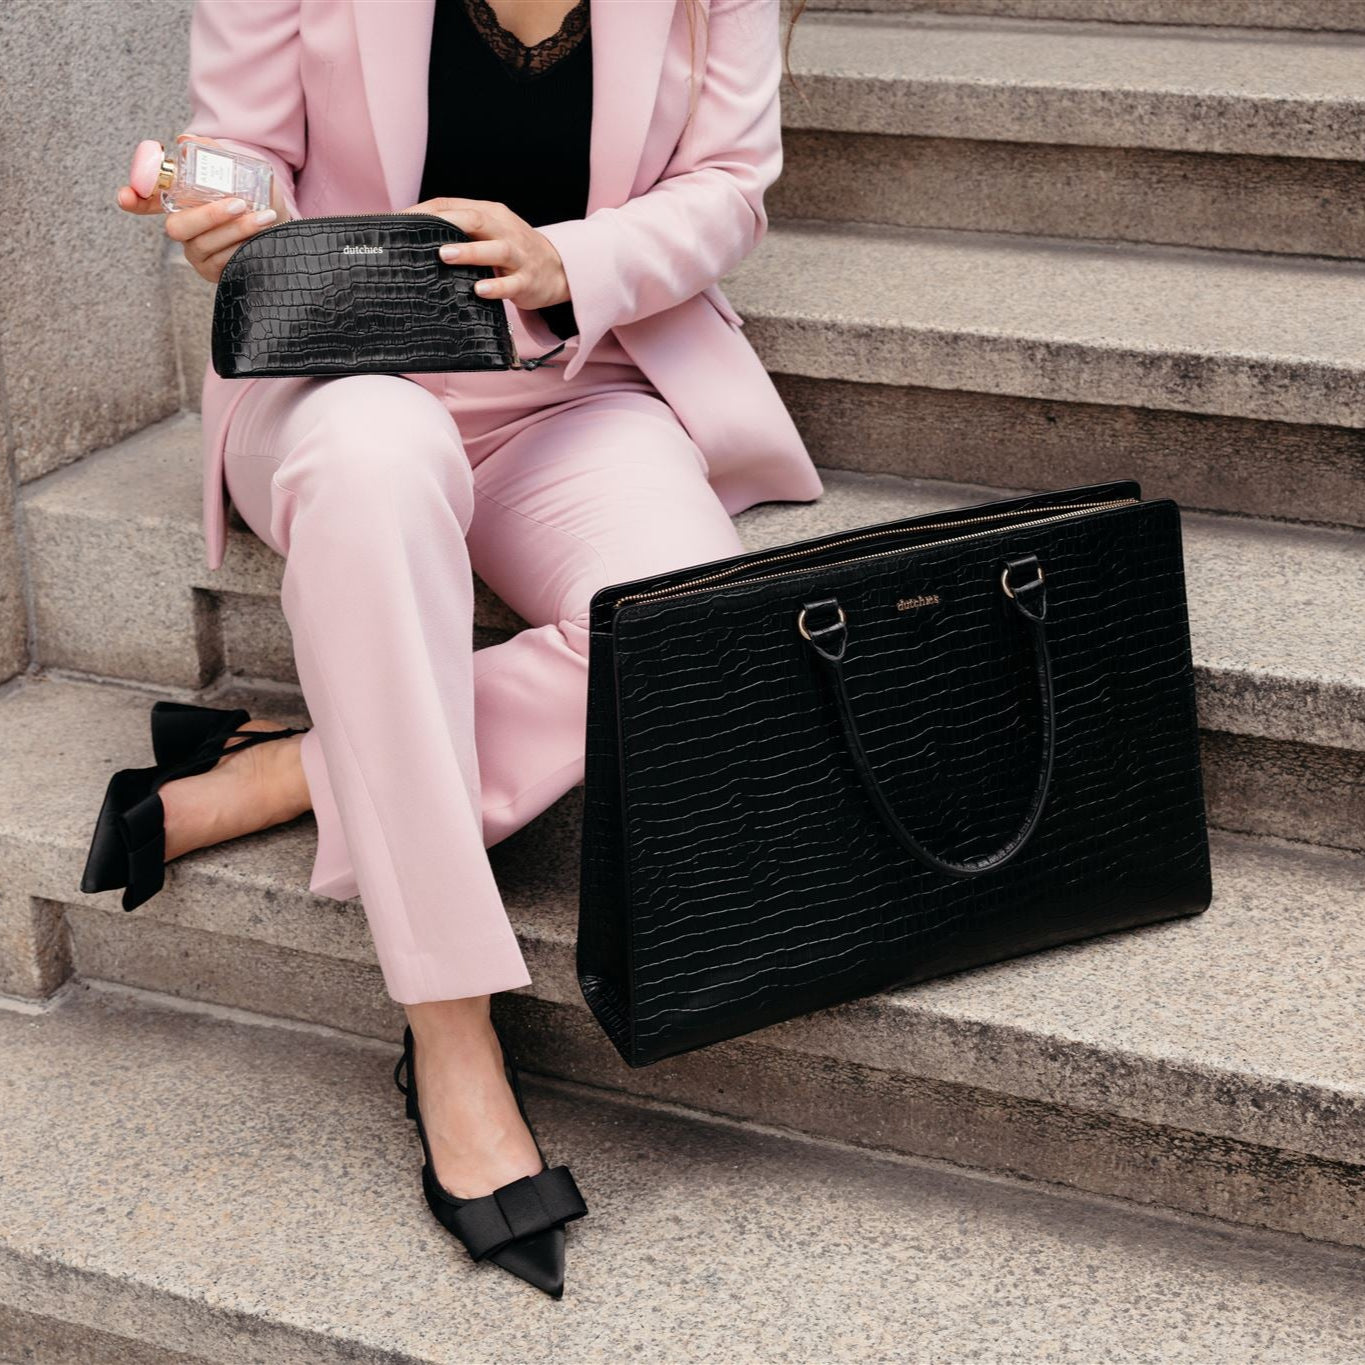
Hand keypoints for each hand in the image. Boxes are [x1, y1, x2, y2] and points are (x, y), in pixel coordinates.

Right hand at [117, 134, 289, 284]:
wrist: (284, 227)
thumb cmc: (258, 199)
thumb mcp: (243, 172)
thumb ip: (216, 156)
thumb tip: (186, 139)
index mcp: (182, 202)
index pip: (148, 201)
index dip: (134, 199)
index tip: (125, 197)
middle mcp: (185, 229)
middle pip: (176, 228)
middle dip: (207, 216)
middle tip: (237, 203)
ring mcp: (198, 253)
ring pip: (204, 244)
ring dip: (236, 230)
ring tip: (265, 216)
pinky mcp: (215, 272)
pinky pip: (222, 262)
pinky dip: (243, 247)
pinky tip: (262, 236)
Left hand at [408, 197, 569, 310]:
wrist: (558, 268)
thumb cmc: (513, 251)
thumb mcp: (489, 233)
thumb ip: (460, 232)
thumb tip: (416, 238)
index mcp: (490, 214)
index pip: (453, 206)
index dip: (426, 212)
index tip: (399, 221)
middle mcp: (504, 230)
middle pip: (476, 220)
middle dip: (449, 224)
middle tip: (424, 233)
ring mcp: (518, 256)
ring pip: (495, 249)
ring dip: (470, 252)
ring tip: (446, 256)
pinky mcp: (527, 280)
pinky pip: (511, 284)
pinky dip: (495, 287)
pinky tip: (479, 290)